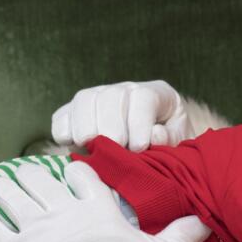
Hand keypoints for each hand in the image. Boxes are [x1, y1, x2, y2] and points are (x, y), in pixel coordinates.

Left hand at [0, 162, 209, 241]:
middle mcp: (66, 211)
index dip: (74, 171)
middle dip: (32, 176)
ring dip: (3, 190)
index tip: (69, 172)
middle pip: (40, 178)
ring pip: (10, 194)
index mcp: (99, 208)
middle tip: (27, 177)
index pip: (81, 174)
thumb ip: (181, 233)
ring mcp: (39, 230)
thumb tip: (205, 219)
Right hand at [51, 80, 191, 150]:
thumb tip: (153, 135)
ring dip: (86, 127)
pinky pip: (62, 115)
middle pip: (110, 96)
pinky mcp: (76, 113)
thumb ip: (170, 140)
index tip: (139, 148)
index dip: (138, 122)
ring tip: (93, 149)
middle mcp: (125, 90)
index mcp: (156, 94)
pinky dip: (63, 130)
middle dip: (111, 127)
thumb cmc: (168, 148)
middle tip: (115, 150)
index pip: (142, 97)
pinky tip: (74, 146)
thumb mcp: (178, 144)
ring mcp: (99, 98)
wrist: (153, 151)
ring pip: (84, 100)